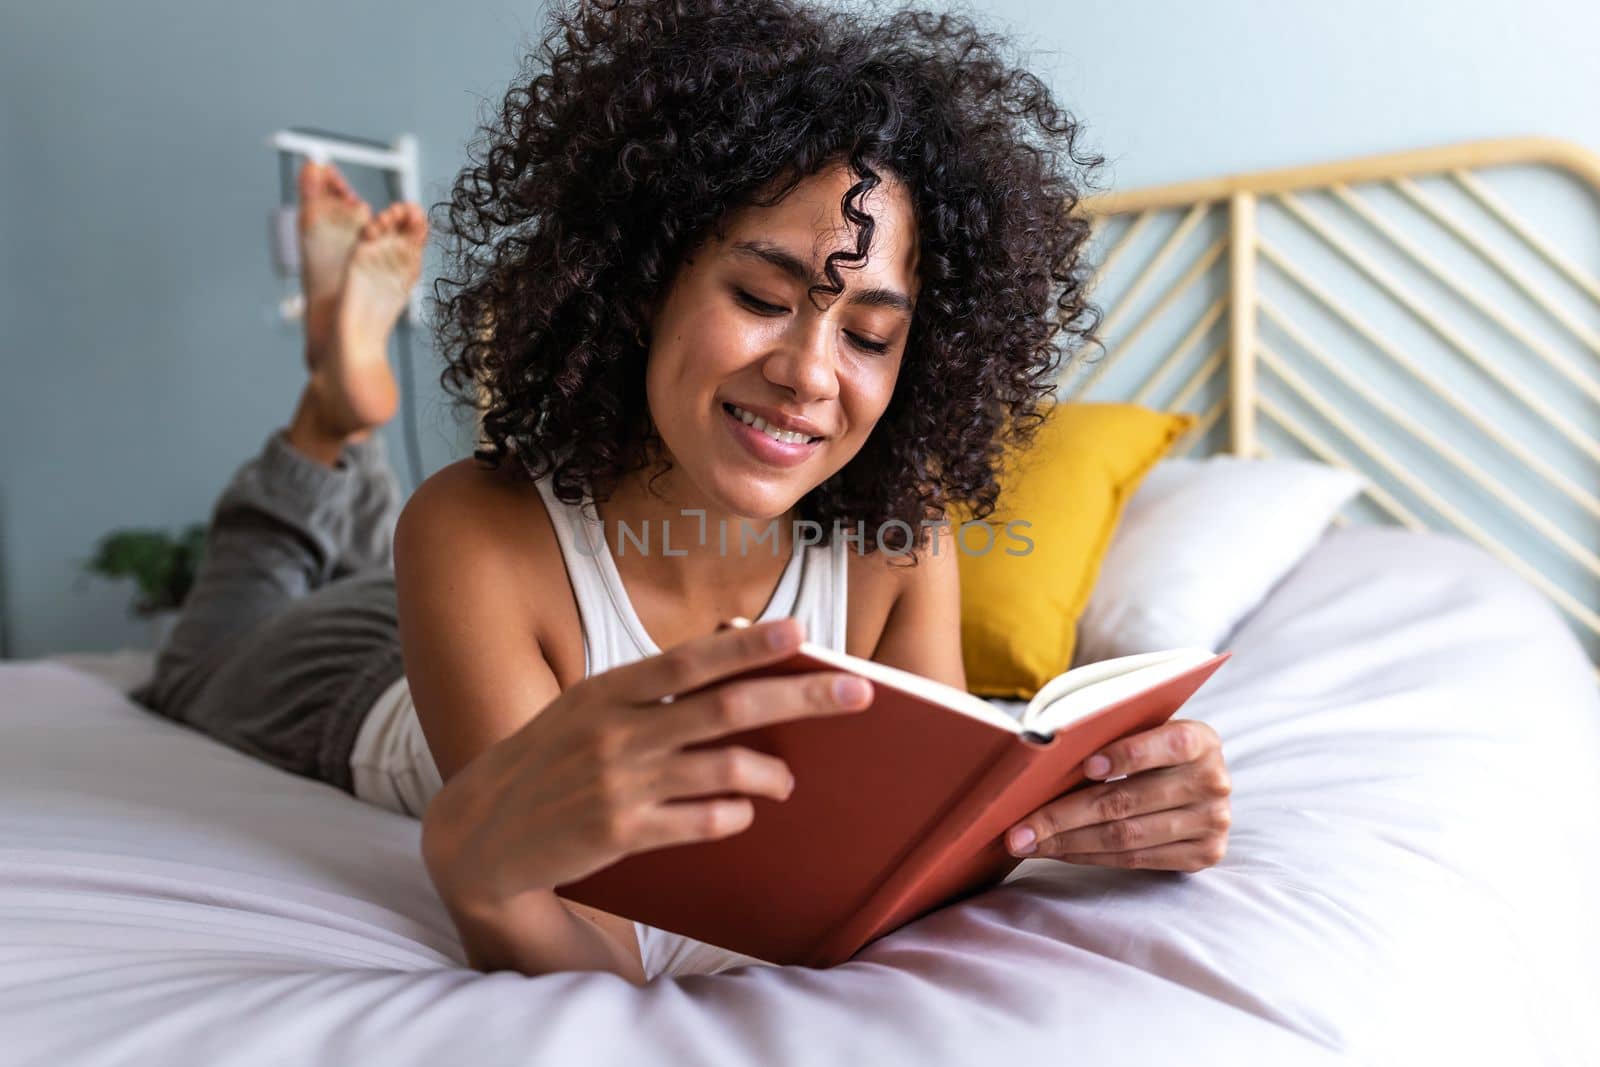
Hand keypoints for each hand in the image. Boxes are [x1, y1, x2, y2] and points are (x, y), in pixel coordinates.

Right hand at [420, 616, 874, 910]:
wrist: (481, 832)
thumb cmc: (552, 760)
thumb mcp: (589, 710)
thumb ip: (652, 693)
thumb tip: (733, 673)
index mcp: (610, 691)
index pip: (692, 661)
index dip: (749, 646)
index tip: (802, 632)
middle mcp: (616, 731)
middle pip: (726, 708)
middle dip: (800, 698)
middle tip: (857, 693)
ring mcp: (619, 782)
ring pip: (722, 769)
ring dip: (770, 773)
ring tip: (787, 781)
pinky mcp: (619, 831)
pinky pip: (699, 822)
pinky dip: (732, 815)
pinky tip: (742, 814)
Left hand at [1003, 719, 1230, 871]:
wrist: (1198, 781)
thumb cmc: (1153, 748)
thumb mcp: (1145, 730)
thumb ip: (1111, 735)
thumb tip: (1045, 754)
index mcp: (1201, 740)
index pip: (1167, 744)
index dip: (1127, 755)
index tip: (1085, 767)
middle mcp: (1213, 781)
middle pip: (1128, 801)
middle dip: (1064, 815)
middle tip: (1019, 827)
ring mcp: (1213, 822)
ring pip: (1126, 837)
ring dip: (1068, 842)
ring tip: (1027, 844)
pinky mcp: (1205, 854)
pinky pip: (1136, 861)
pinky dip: (1089, 856)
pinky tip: (1056, 852)